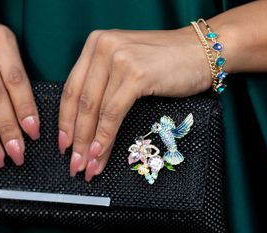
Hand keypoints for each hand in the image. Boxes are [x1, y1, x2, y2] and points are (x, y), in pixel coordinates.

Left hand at [58, 28, 210, 180]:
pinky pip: (113, 114)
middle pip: (80, 101)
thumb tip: (83, 123)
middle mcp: (103, 46)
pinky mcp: (136, 74)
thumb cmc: (166, 61)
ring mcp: (119, 59)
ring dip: (89, 144)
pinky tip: (101, 153)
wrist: (203, 51)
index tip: (63, 143)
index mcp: (96, 43)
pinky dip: (105, 137)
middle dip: (75, 137)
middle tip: (74, 162)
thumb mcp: (125, 64)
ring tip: (87, 165)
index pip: (72, 87)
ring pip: (95, 110)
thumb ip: (103, 82)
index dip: (65, 119)